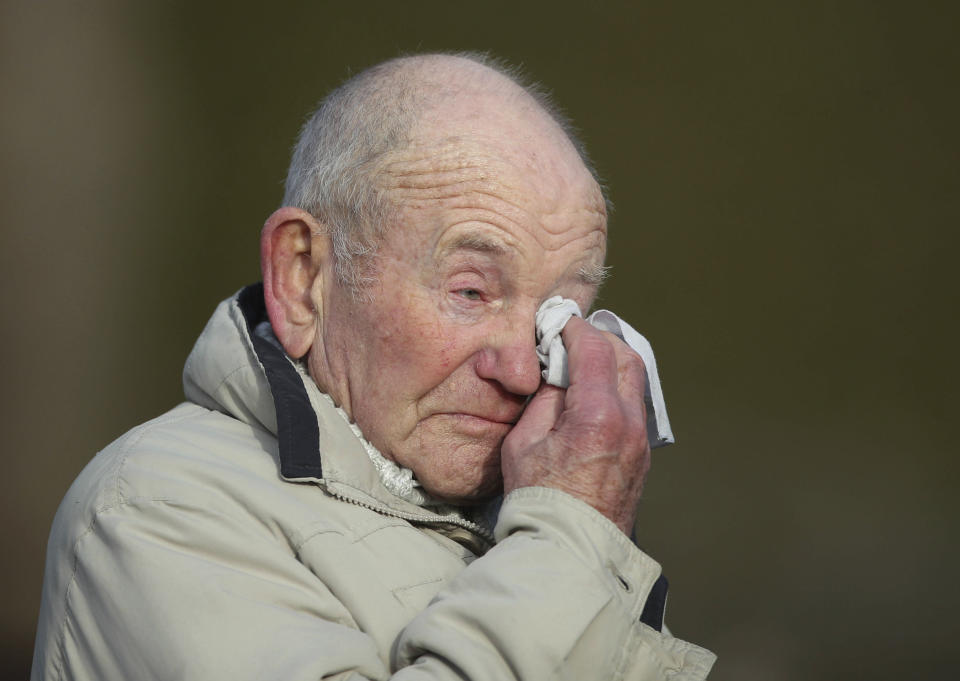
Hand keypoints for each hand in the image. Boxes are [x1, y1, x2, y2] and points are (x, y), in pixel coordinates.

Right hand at [501, 316, 650, 534]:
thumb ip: (545, 399)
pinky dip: (618, 387)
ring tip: (585, 361)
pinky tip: (594, 393)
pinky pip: (635, 406)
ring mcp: (641, 440)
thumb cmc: (538, 498)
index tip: (559, 324)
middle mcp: (629, 422)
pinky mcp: (642, 455)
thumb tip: (558, 373)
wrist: (569, 549)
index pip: (595, 351)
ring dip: (613, 362)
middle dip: (601, 339)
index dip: (575, 330)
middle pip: (627, 357)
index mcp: (598, 415)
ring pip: (636, 381)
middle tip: (575, 336)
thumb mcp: (524, 442)